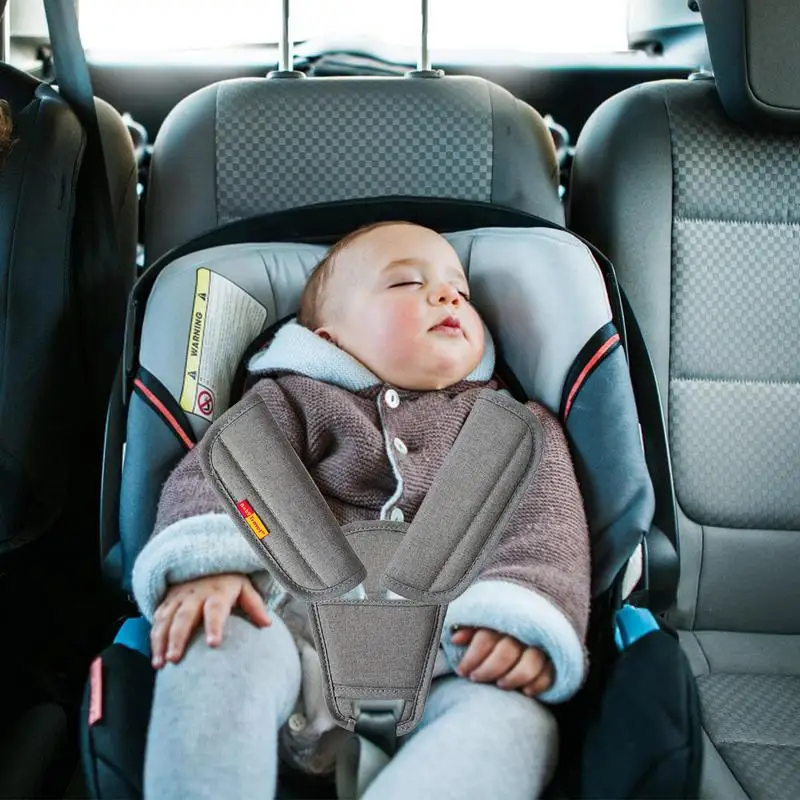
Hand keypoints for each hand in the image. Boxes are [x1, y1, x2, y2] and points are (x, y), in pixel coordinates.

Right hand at [150, 573, 270, 668]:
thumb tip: (266, 624)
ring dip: (161, 641)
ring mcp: (178, 597)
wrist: (206, 560)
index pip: (216, 608)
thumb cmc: (228, 581)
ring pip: (166, 619)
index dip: (214, 625)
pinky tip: (155, 656)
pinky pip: (157, 619)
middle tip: (175, 659)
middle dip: (178, 638)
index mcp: (217, 591)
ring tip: (160, 664)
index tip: (213, 644)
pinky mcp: (166, 600)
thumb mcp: (244, 587)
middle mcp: (195, 593)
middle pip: (185, 616)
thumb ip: (254, 605)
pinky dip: (153, 637)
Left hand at [451, 626, 553, 696]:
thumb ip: (470, 630)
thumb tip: (454, 639)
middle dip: (489, 668)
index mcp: (503, 620)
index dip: (473, 656)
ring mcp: (542, 645)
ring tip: (500, 685)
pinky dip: (540, 683)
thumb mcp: (484, 625)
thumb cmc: (500, 630)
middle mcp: (523, 631)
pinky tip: (527, 692)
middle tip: (475, 678)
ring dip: (514, 677)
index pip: (486, 637)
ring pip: (531, 662)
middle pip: (507, 651)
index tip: (462, 670)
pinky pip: (551, 673)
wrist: (536, 626)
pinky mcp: (556, 659)